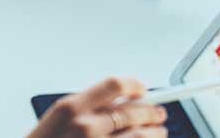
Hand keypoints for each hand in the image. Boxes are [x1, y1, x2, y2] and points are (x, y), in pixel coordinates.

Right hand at [27, 77, 168, 137]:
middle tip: (158, 112)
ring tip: (159, 131)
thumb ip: (89, 105)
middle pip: (132, 111)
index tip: (142, 89)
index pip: (115, 85)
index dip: (134, 85)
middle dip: (151, 111)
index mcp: (72, 107)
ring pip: (140, 135)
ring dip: (155, 132)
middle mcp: (86, 127)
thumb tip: (121, 99)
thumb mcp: (60, 117)